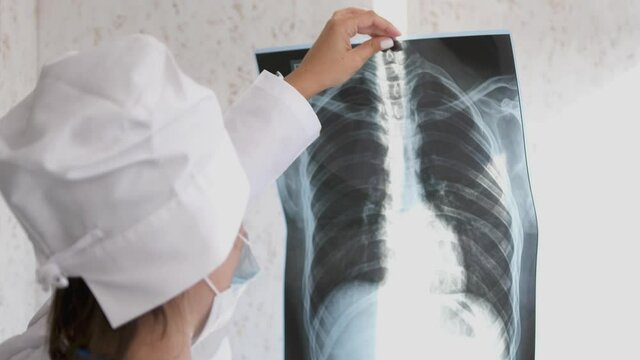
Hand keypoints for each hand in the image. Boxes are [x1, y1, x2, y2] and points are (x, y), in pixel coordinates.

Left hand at [285, 8, 400, 98]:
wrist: (307, 79)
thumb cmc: (326, 71)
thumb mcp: (354, 61)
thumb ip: (372, 47)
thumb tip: (387, 41)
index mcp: (341, 25)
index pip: (370, 18)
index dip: (386, 25)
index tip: (397, 34)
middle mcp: (336, 21)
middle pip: (364, 16)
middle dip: (380, 25)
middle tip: (392, 36)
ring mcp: (332, 26)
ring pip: (358, 19)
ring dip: (372, 27)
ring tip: (383, 37)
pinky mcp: (331, 32)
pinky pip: (350, 24)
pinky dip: (362, 29)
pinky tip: (370, 36)